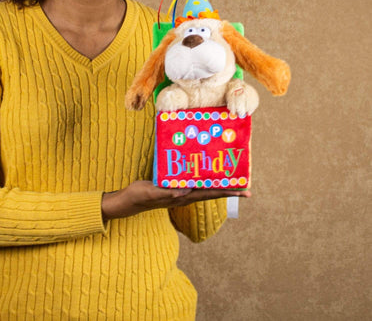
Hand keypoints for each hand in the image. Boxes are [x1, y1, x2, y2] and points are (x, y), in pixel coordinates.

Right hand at [101, 180, 250, 220]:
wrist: (129, 201)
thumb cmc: (140, 196)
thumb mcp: (151, 192)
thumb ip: (167, 193)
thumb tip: (185, 192)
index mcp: (183, 197)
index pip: (209, 194)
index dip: (227, 192)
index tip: (243, 191)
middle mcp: (185, 196)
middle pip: (211, 193)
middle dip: (229, 191)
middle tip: (247, 189)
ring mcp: (180, 193)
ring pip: (204, 189)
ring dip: (218, 185)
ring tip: (231, 180)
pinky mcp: (174, 188)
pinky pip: (193, 183)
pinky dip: (203, 180)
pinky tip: (205, 175)